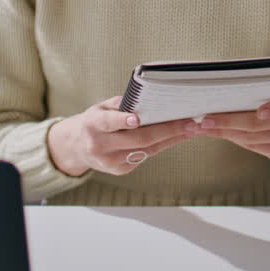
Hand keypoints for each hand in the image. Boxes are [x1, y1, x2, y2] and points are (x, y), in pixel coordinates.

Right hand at [48, 96, 195, 176]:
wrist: (79, 147)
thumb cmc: (96, 122)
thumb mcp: (102, 108)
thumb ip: (122, 105)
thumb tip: (152, 100)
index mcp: (93, 125)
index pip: (109, 122)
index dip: (123, 120)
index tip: (137, 119)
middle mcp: (100, 145)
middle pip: (137, 139)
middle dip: (166, 129)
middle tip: (188, 122)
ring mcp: (110, 161)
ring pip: (146, 149)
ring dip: (171, 139)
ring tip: (190, 128)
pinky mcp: (120, 170)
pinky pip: (146, 156)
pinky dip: (162, 145)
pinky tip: (176, 137)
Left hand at [193, 91, 269, 159]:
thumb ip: (266, 87)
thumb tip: (229, 83)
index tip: (260, 111)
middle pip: (257, 125)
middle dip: (228, 122)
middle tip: (205, 120)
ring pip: (250, 138)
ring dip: (224, 132)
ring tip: (202, 128)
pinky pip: (252, 146)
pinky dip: (232, 138)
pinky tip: (216, 133)